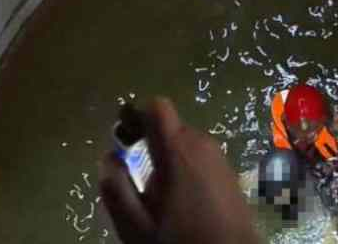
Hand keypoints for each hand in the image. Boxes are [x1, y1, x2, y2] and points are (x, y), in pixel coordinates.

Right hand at [99, 97, 258, 243]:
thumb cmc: (181, 240)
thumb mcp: (137, 226)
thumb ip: (117, 189)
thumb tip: (108, 157)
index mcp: (177, 151)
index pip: (157, 107)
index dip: (138, 116)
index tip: (125, 139)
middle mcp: (201, 144)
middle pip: (170, 126)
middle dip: (151, 145)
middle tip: (140, 178)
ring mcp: (218, 156)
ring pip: (185, 141)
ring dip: (170, 158)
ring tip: (162, 195)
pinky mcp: (228, 169)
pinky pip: (200, 155)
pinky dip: (187, 166)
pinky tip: (184, 199)